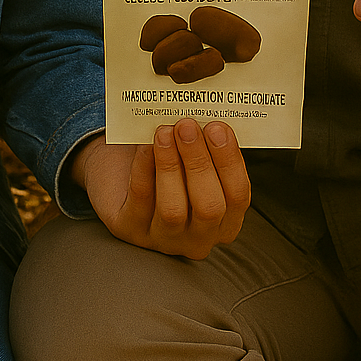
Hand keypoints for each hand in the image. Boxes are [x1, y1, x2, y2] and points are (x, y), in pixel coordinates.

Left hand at [72, 120, 250, 259]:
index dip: (230, 162)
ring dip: (170, 166)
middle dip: (200, 163)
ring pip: (173, 210)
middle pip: (209, 207)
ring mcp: (164, 239)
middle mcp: (198, 238)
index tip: (219, 128)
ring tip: (165, 132)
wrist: (122, 176)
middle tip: (188, 126)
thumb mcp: (194, 159)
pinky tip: (145, 145)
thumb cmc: (170, 163)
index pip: (238, 197)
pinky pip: (141, 200)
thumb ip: (207, 147)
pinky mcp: (131, 230)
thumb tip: (209, 120)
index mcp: (225, 221)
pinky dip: (144, 169)